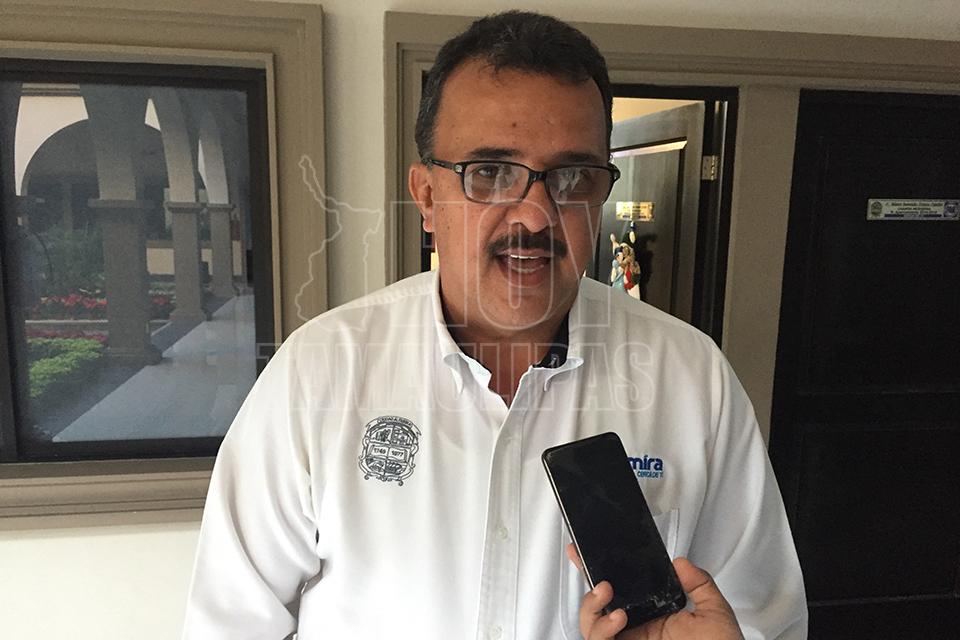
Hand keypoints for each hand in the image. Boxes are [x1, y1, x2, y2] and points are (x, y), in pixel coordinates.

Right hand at [567, 544, 742, 639]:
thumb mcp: (714, 614)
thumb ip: (700, 585)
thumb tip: (683, 564)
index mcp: (654, 617)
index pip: (623, 594)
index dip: (604, 575)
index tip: (593, 555)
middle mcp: (637, 631)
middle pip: (598, 607)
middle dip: (588, 585)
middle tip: (595, 573)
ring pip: (590, 625)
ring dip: (592, 606)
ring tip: (607, 593)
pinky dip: (601, 629)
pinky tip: (617, 619)